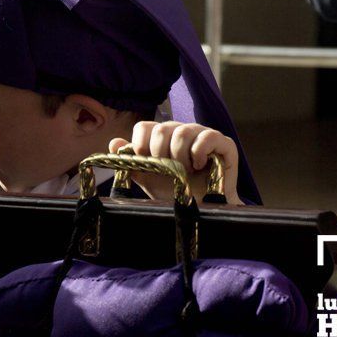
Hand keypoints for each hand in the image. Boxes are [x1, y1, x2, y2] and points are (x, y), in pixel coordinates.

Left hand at [108, 121, 241, 203]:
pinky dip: (199, 153)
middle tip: (169, 171)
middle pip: (162, 128)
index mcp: (162, 135)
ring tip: (185, 171)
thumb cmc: (174, 191)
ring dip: (180, 157)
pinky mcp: (222, 142)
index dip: (141, 145)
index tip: (147, 163)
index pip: (143, 126)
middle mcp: (181, 130)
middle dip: (160, 154)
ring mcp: (202, 133)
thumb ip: (131, 162)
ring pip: (182, 132)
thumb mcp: (147, 178)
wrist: (201, 209)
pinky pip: (207, 136)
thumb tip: (114, 144)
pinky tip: (199, 166)